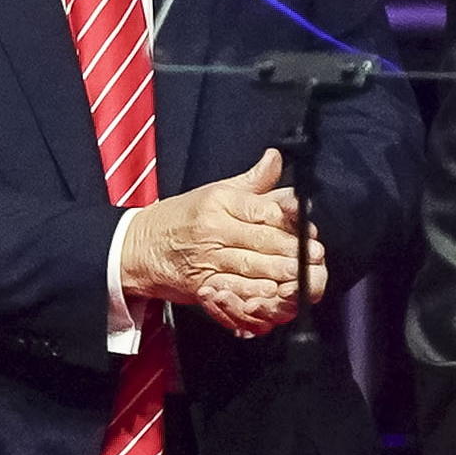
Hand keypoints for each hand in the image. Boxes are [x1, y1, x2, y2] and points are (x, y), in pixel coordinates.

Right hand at [126, 145, 311, 330]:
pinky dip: (253, 295)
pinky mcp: (200, 284)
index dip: (291, 222)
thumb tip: (276, 158)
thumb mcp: (215, 191)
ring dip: (280, 274)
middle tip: (317, 258)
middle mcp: (213, 228)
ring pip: (250, 266)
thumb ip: (252, 181)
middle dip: (292, 251)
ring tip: (303, 277)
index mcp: (220, 201)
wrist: (137, 247)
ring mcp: (206, 258)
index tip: (311, 231)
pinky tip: (273, 296)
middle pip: (261, 240)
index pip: (263, 210)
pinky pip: (232, 290)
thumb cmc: (181, 217)